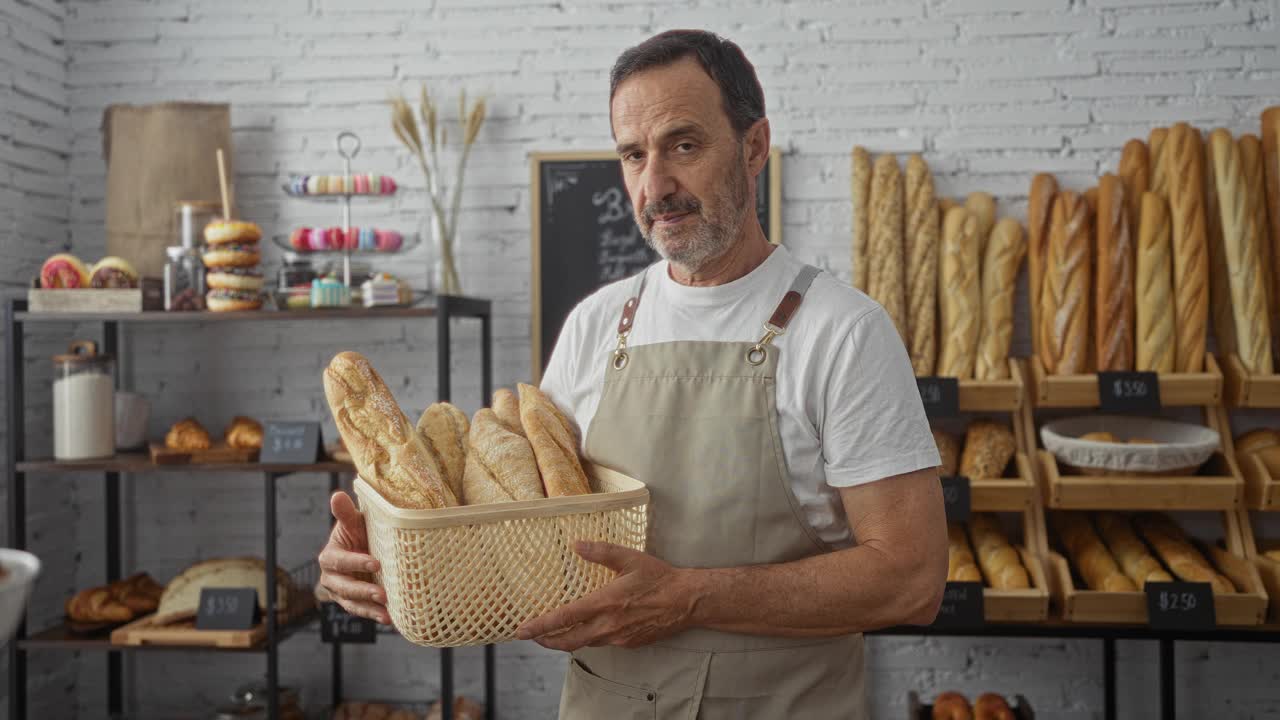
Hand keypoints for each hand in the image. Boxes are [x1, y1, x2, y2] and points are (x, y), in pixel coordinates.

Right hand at [318, 491, 389, 623]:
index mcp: (329, 557)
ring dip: (369, 609)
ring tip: (386, 613)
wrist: (364, 547)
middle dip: (363, 591)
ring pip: (352, 604)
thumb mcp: (353, 522)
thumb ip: (345, 513)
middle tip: (383, 594)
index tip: (376, 562)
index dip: (356, 562)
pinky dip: (374, 616)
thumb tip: (337, 495)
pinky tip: (389, 619)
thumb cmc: (358, 533)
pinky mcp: (352, 603)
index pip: (340, 561)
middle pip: (344, 587)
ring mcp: (341, 593)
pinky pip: (362, 611)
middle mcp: (331, 578)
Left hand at [515, 542, 696, 651]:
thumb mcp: (629, 558)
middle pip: (568, 641)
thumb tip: (576, 544)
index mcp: (604, 603)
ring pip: (584, 643)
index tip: (522, 630)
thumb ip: (600, 551)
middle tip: (531, 637)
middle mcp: (608, 625)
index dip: (540, 626)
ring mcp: (618, 637)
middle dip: (546, 641)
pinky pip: (601, 643)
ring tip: (553, 635)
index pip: (564, 618)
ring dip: (566, 641)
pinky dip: (588, 638)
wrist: (686, 601)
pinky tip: (587, 630)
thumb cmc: (659, 578)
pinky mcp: (628, 642)